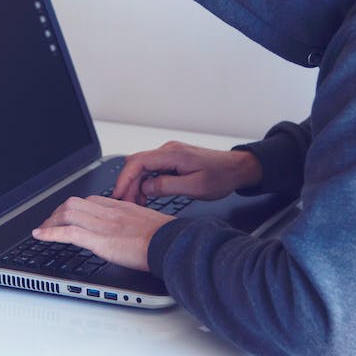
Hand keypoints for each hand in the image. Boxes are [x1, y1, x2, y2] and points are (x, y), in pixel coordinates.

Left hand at [32, 195, 174, 271]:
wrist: (172, 243)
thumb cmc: (167, 238)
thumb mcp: (151, 224)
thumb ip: (137, 224)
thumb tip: (135, 233)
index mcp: (122, 207)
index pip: (91, 201)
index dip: (75, 208)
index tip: (68, 215)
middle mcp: (110, 212)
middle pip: (75, 203)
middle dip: (58, 212)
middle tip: (50, 222)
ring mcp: (103, 225)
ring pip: (68, 213)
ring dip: (50, 221)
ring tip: (42, 230)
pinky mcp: (100, 240)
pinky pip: (69, 232)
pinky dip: (50, 233)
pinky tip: (40, 235)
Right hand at [112, 140, 261, 205]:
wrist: (237, 169)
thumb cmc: (221, 176)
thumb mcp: (196, 187)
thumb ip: (168, 186)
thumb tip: (146, 187)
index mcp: (173, 154)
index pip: (138, 162)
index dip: (124, 178)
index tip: (119, 194)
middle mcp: (168, 151)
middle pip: (136, 164)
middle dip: (127, 184)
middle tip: (126, 204)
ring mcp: (170, 155)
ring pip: (143, 168)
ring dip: (136, 185)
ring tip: (137, 203)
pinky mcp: (172, 161)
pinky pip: (152, 169)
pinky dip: (145, 183)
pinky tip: (147, 196)